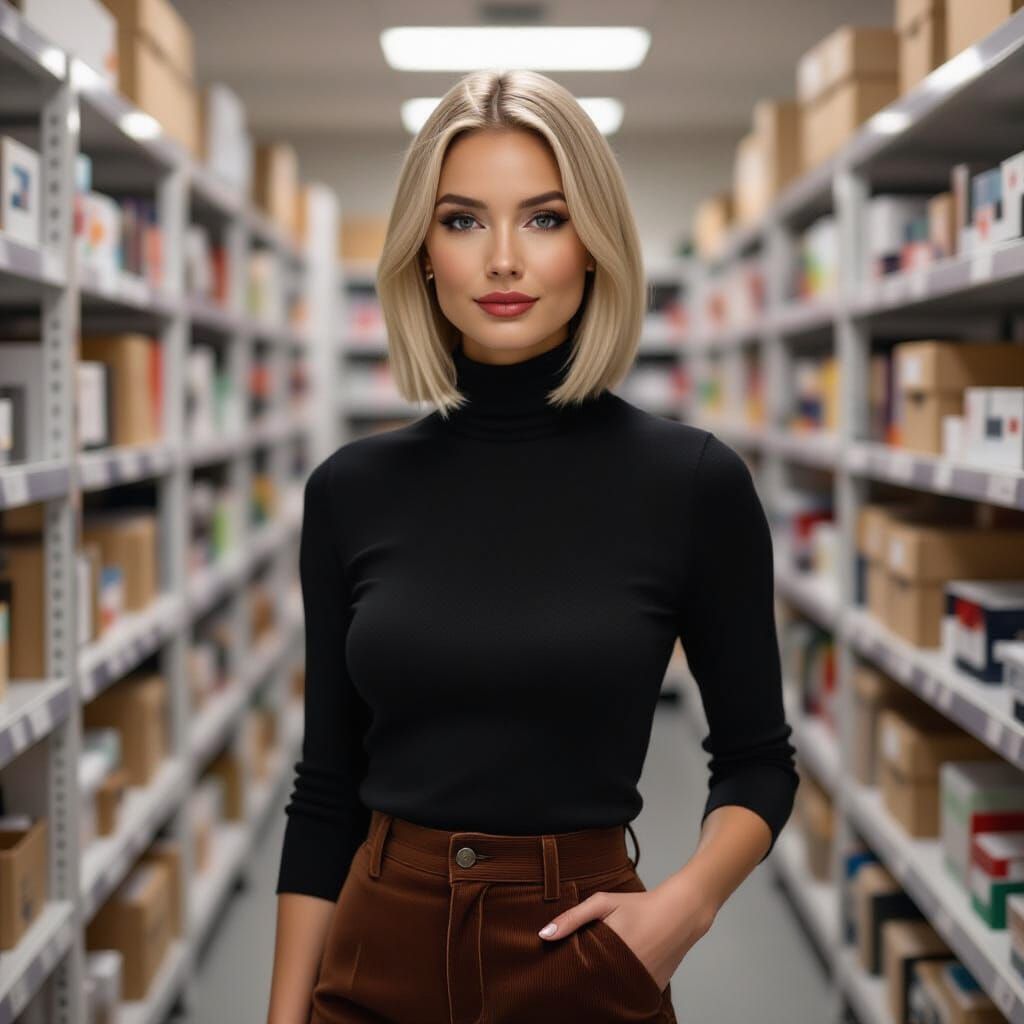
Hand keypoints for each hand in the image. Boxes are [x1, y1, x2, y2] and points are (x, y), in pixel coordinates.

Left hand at [537, 876, 715, 990]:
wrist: (680, 913)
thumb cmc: (639, 905)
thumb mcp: (603, 903)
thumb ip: (573, 918)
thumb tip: (544, 935)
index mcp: (610, 953)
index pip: (579, 976)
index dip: (567, 976)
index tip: (556, 974)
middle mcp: (625, 974)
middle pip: (593, 989)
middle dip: (582, 984)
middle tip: (570, 978)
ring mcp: (640, 986)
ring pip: (611, 995)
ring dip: (600, 988)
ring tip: (593, 976)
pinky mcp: (651, 991)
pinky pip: (629, 995)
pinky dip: (620, 989)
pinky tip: (613, 978)